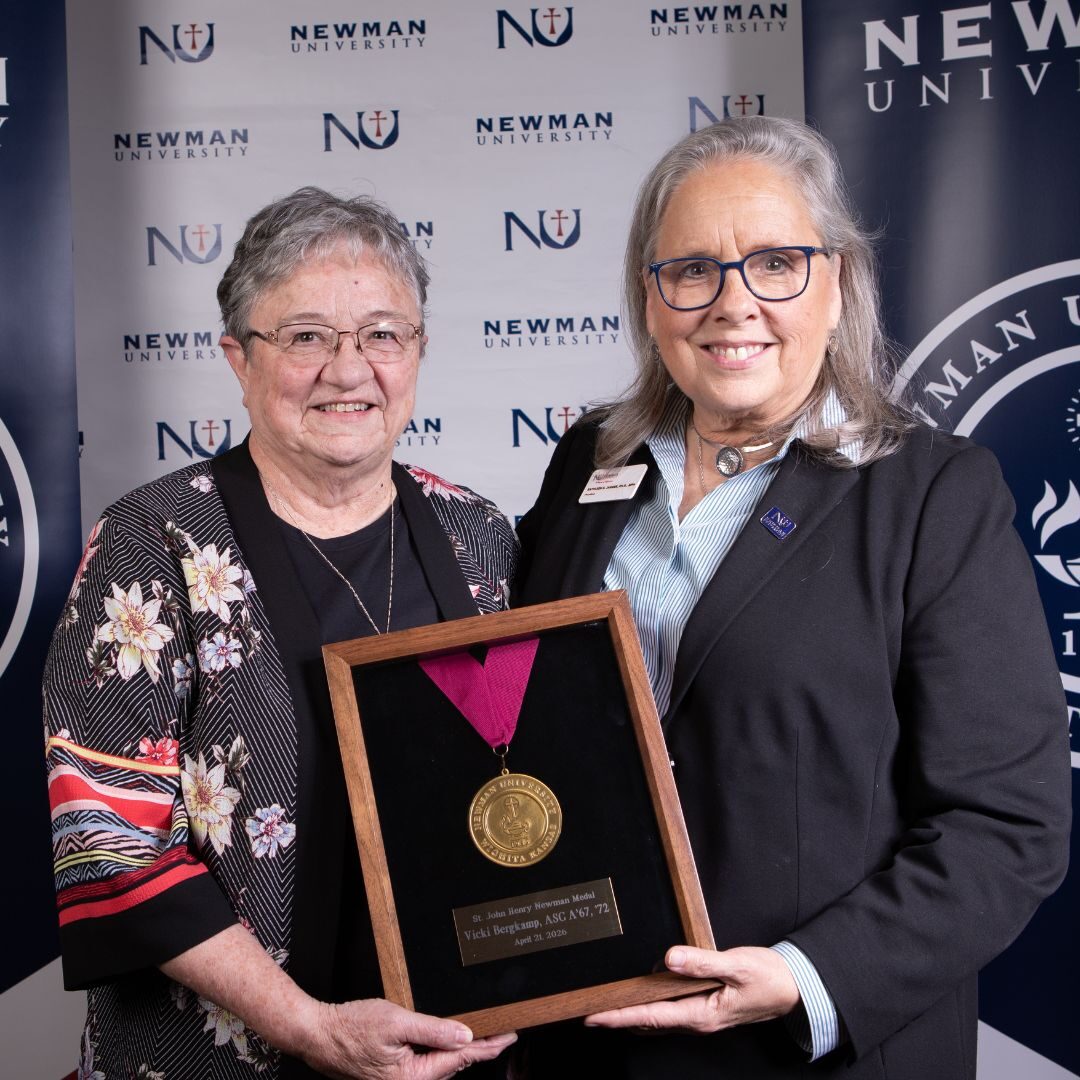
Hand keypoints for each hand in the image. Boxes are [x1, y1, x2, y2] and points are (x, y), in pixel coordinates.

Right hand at [302, 998, 515, 1078]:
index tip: (510, 1036)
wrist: (319, 1034)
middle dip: (479, 1050)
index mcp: (412, 1077)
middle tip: (504, 1032)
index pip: (460, 1060)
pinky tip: (449, 1039)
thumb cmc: (351, 1028)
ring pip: (440, 1065)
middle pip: (454, 1066)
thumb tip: (465, 1036)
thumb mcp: (397, 1022)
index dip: (488, 1046)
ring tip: (485, 1035)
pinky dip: (442, 1051)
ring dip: (462, 1051)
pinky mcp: (394, 1073)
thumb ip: (433, 1030)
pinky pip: (425, 1063)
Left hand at [585, 946, 799, 1034]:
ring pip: (657, 1017)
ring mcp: (700, 1015)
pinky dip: (650, 1004)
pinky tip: (641, 991)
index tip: (593, 1016)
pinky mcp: (704, 1006)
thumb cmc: (768, 978)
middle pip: (648, 1021)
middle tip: (587, 1010)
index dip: (619, 1016)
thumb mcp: (736, 965)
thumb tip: (668, 958)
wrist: (793, 988)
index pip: (650, 1016)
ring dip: (632, 1012)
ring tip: (604, 1002)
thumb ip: (701, 962)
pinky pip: (670, 1009)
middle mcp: (696, 1019)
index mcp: (701, 1014)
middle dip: (618, 1017)